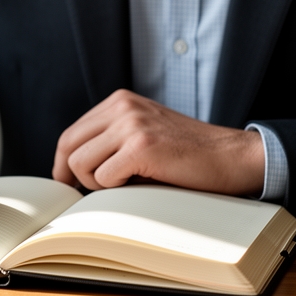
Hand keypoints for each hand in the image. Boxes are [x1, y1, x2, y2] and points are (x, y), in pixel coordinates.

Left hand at [52, 89, 264, 196]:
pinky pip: (104, 178)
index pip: (71, 134)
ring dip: (98, 184)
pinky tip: (140, 185)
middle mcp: (122, 107)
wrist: (231, 157)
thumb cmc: (188, 155)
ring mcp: (131, 124)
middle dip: (72, 176)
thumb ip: (112, 142)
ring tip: (126, 185)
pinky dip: (116, 190)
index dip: (64, 163)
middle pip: (68, 146)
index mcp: (120, 101)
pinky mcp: (141, 146)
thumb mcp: (144, 134)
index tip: (67, 183)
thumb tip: (72, 171)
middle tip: (86, 194)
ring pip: (81, 164)